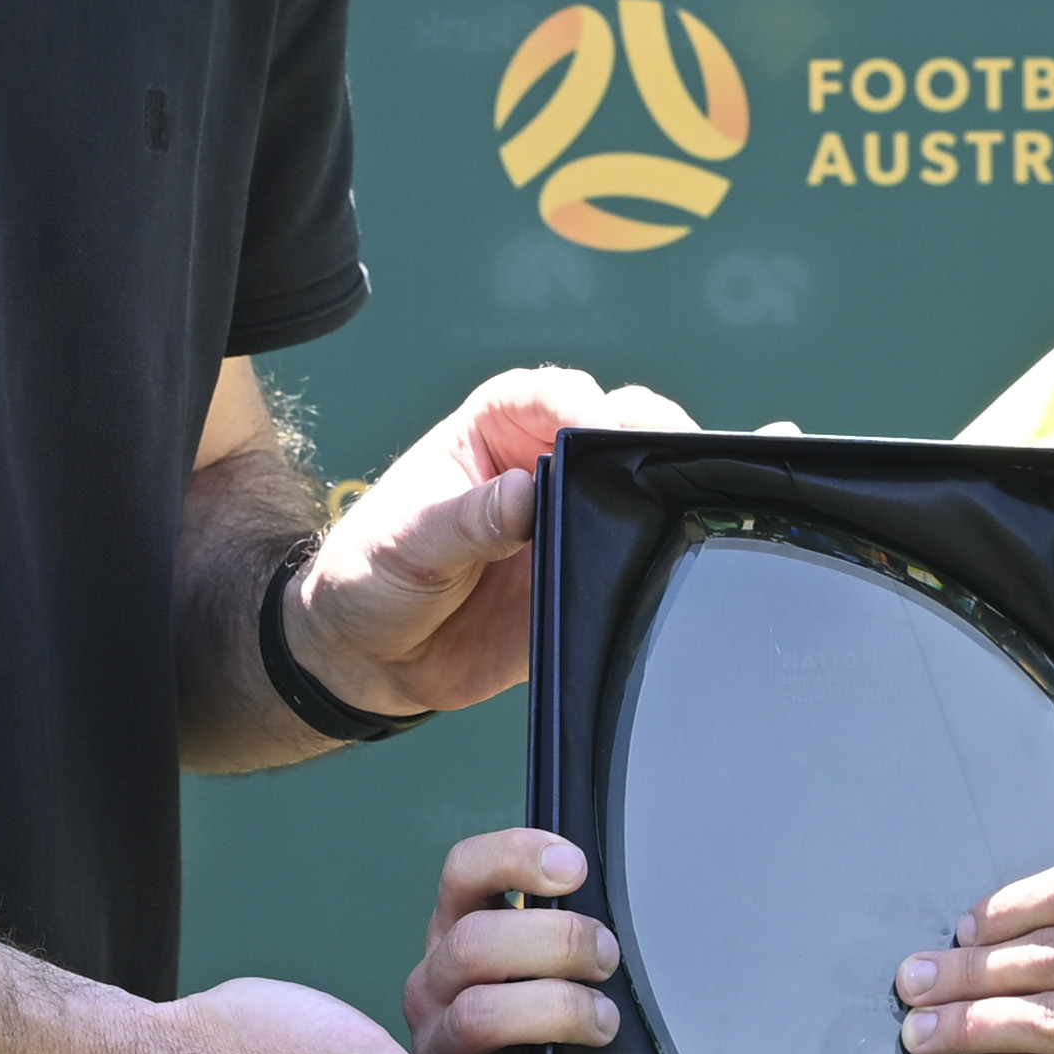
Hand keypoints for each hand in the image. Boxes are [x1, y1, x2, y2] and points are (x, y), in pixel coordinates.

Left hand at [291, 369, 693, 715]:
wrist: (370, 660)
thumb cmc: (369, 577)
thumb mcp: (404, 542)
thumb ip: (467, 520)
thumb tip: (527, 494)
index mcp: (490, 432)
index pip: (548, 394)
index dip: (579, 402)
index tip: (595, 427)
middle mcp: (539, 470)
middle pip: (615, 427)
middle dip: (651, 432)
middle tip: (671, 459)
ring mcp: (566, 526)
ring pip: (638, 491)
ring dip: (664, 494)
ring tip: (683, 509)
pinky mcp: (582, 583)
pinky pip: (634, 567)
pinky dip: (658, 562)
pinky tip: (670, 567)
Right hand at [400, 827, 627, 1053]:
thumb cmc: (527, 1024)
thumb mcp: (532, 964)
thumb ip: (555, 933)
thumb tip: (609, 905)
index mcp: (455, 935)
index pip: (464, 873)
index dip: (515, 857)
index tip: (572, 866)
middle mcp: (436, 984)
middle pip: (476, 942)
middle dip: (555, 943)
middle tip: (604, 956)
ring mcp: (438, 1045)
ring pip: (480, 1013)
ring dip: (555, 1011)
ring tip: (602, 1022)